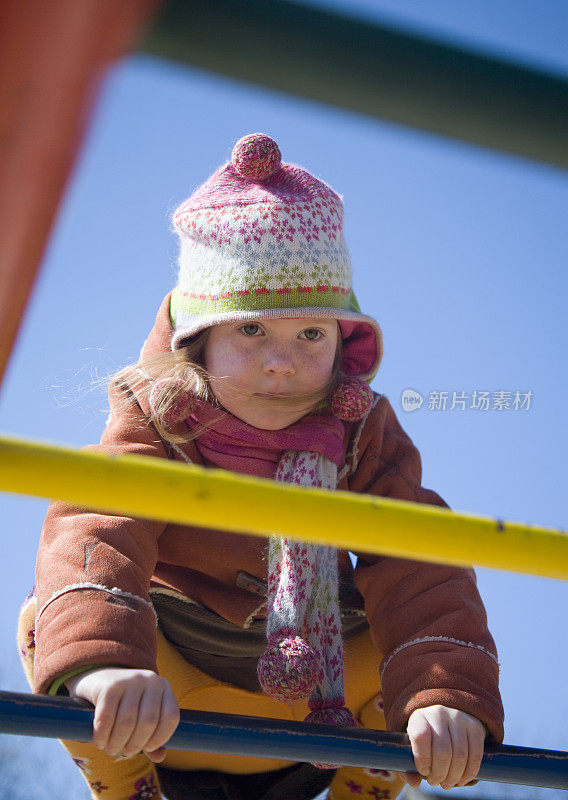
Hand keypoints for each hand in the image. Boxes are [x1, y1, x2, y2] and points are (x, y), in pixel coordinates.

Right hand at [65, 667, 179, 762]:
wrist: (98, 679)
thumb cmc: (125, 703)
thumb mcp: (142, 714)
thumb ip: (152, 735)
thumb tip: (160, 757)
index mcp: (164, 687)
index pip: (171, 717)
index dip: (160, 739)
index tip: (147, 748)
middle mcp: (150, 680)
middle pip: (148, 722)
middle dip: (135, 745)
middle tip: (125, 753)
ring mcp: (130, 680)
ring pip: (127, 722)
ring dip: (117, 744)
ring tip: (111, 749)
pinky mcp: (109, 686)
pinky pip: (106, 719)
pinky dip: (102, 736)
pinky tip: (100, 742)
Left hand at [401, 705, 485, 789]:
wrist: (444, 722)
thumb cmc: (424, 740)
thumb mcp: (411, 748)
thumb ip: (407, 766)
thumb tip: (414, 782)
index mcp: (419, 717)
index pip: (420, 737)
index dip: (422, 759)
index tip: (424, 772)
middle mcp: (439, 714)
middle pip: (442, 750)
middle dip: (439, 773)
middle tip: (435, 782)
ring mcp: (459, 718)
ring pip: (460, 755)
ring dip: (454, 776)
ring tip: (447, 783)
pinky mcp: (475, 727)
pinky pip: (475, 755)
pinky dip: (469, 773)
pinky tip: (461, 780)